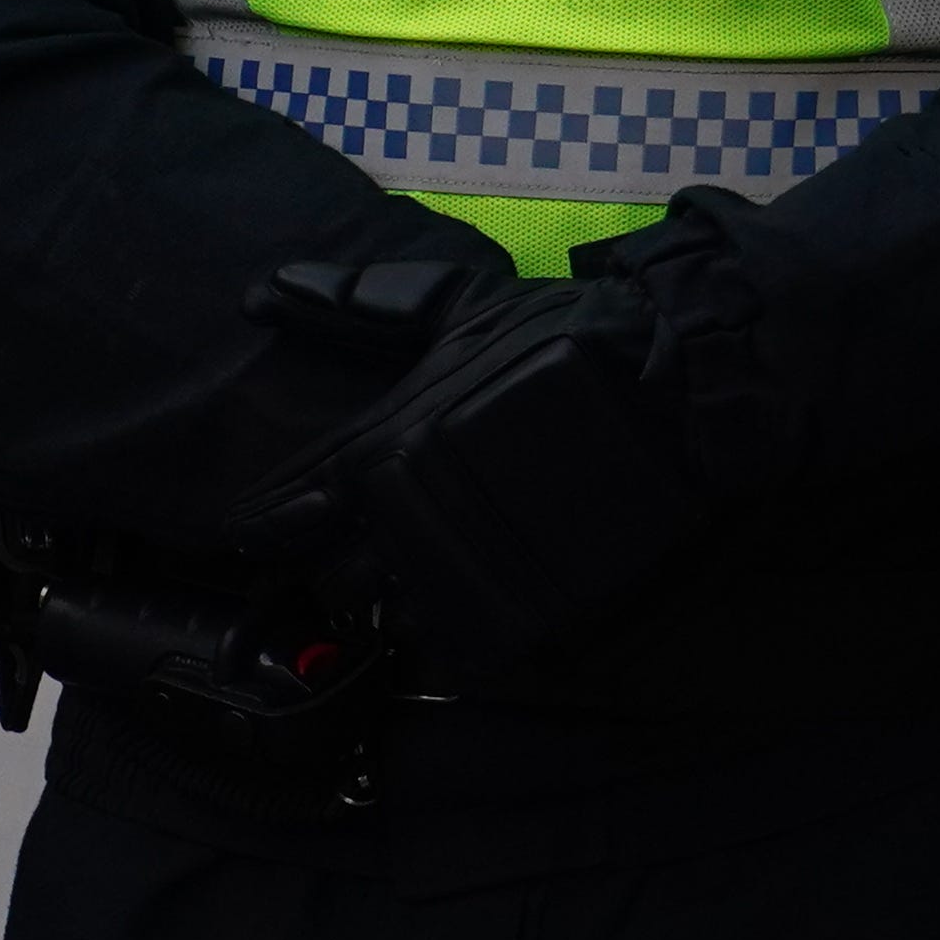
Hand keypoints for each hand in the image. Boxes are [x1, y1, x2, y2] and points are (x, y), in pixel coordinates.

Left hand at [246, 260, 715, 679]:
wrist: (675, 381)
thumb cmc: (564, 333)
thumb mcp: (464, 306)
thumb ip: (362, 305)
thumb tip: (263, 289)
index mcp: (381, 450)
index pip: (282, 516)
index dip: (268, 524)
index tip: (274, 524)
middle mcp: (406, 523)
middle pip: (333, 582)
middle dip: (342, 564)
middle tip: (367, 544)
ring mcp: (463, 576)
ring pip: (390, 622)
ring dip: (398, 600)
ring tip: (426, 568)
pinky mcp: (519, 616)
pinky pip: (454, 651)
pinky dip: (453, 630)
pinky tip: (471, 593)